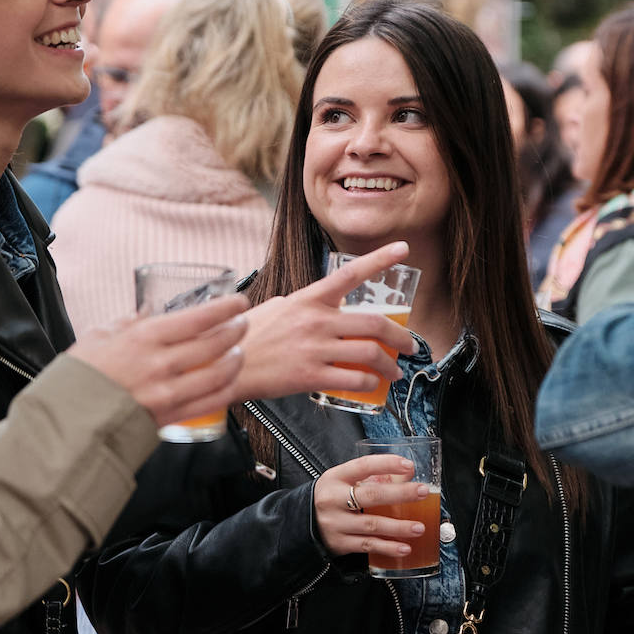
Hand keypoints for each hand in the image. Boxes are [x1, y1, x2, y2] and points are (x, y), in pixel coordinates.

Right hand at [66, 294, 248, 427]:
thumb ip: (128, 321)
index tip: (238, 302)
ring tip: (238, 350)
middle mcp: (159, 364)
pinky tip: (229, 380)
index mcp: (143, 338)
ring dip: (235, 359)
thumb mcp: (98, 335)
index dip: (225, 308)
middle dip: (235, 329)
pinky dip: (226, 388)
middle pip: (214, 344)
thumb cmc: (80, 375)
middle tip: (242, 322)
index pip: (197, 318)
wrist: (68, 421)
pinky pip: (210, 402)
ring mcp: (167, 393)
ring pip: (218, 373)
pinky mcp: (170, 417)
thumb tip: (148, 309)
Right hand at [235, 242, 415, 401]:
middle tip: (409, 345)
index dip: (380, 259)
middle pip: (374, 323)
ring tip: (394, 372)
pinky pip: (353, 379)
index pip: (350, 274)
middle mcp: (316, 321)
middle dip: (401, 336)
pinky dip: (369, 383)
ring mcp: (314, 349)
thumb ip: (301, 305)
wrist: (223, 366)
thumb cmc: (246, 336)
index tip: (403, 249)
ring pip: (370, 354)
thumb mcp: (274, 308)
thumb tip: (319, 303)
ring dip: (390, 365)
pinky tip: (371, 385)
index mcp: (308, 299)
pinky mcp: (310, 376)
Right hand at [314, 455, 430, 557]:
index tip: (408, 466)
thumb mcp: (342, 481)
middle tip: (422, 492)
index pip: (363, 466)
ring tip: (419, 527)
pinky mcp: (339, 543)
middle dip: (400, 494)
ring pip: (372, 524)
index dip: (387, 464)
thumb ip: (370, 478)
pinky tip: (404, 548)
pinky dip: (388, 547)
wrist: (302, 523)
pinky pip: (368, 546)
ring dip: (398, 527)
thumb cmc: (332, 498)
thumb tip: (406, 474)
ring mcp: (335, 523)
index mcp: (335, 477)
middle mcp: (333, 499)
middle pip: (371, 495)